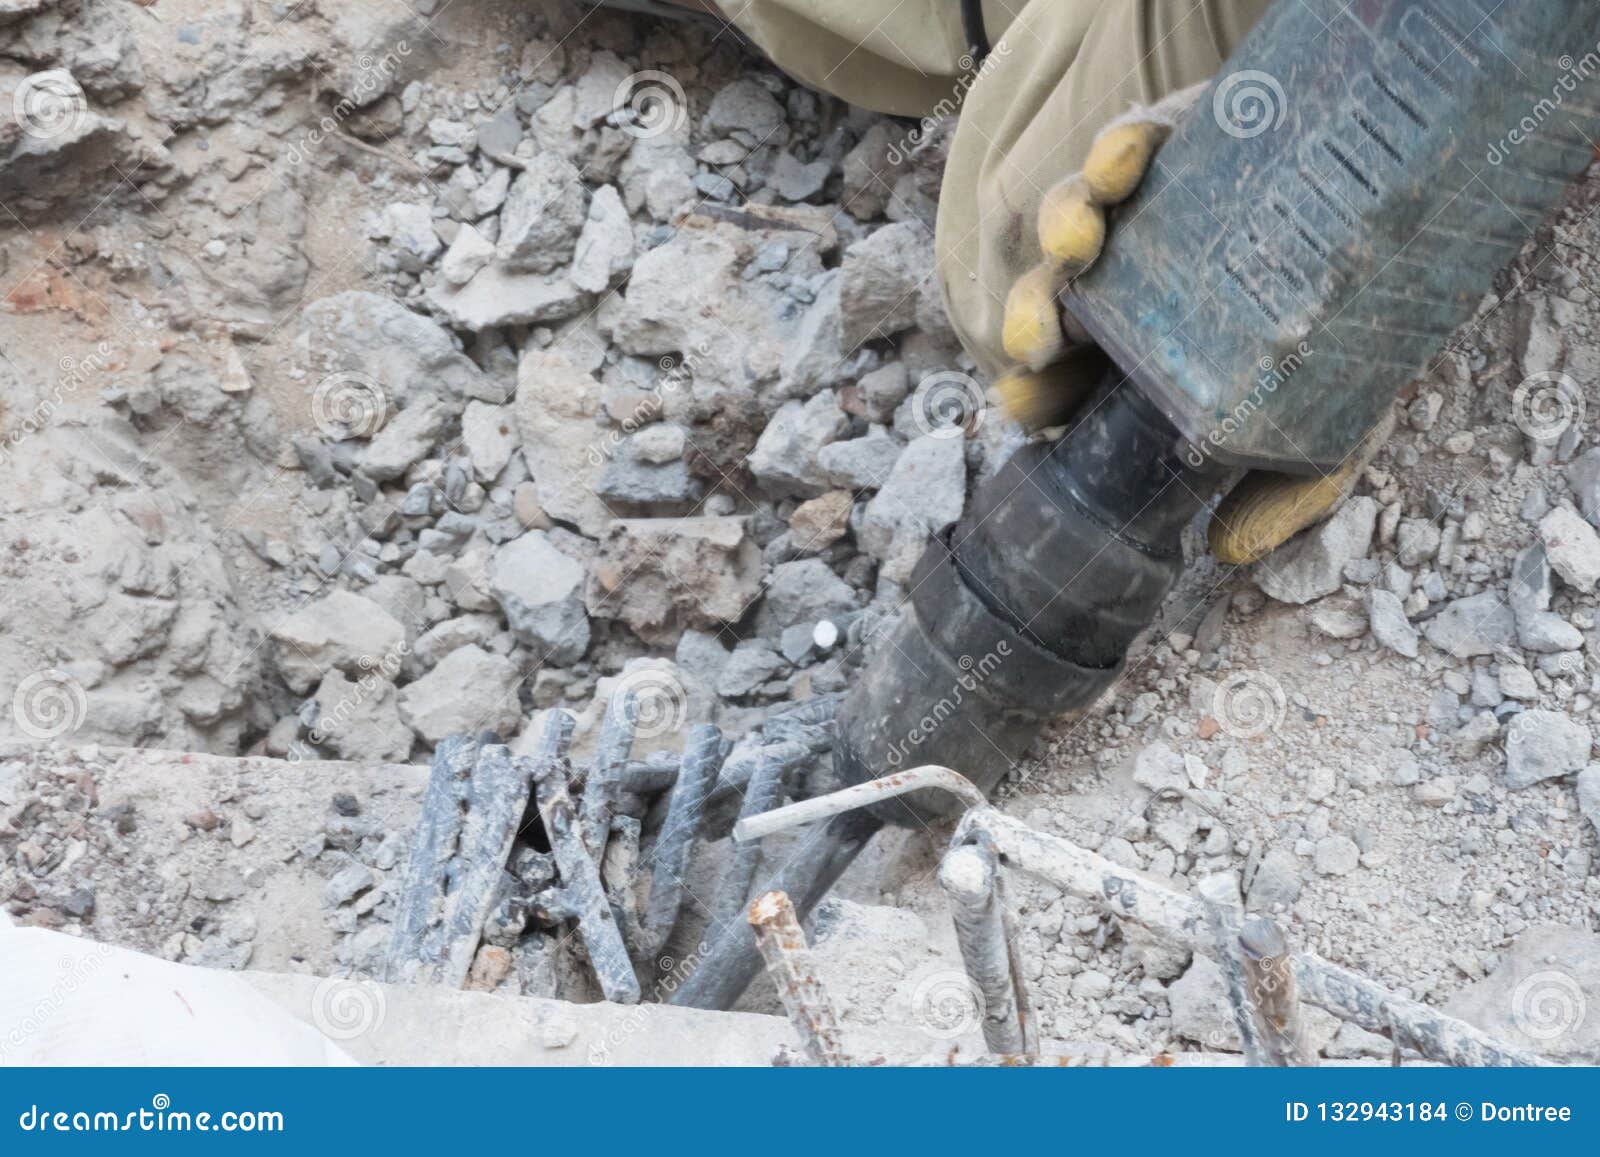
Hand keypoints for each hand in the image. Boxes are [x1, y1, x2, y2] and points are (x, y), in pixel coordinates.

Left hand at [991, 84, 1389, 564]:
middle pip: (1055, 301)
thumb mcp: (1331, 428)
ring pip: (1076, 222)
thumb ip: (1283, 490)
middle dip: (1033, 319)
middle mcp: (1130, 288)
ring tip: (1078, 245)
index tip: (1023, 405)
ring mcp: (1151, 213)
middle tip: (1038, 339)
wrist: (1410, 226)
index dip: (1035, 393)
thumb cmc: (1350, 337)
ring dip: (1064, 232)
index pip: (1065, 382)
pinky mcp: (1182, 143)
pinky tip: (1121, 163)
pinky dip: (1118, 150)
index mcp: (1139, 361)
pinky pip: (1133, 141)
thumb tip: (1226, 552)